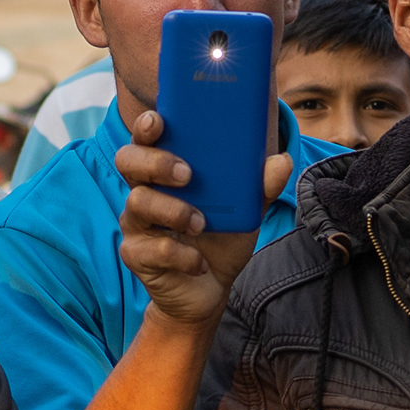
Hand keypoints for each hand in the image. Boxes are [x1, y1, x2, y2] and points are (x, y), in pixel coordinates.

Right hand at [114, 108, 288, 334]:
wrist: (210, 289)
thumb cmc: (221, 239)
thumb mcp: (245, 211)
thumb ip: (259, 186)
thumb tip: (281, 161)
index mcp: (164, 172)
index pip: (146, 139)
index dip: (146, 126)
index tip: (159, 120)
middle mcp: (144, 191)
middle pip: (128, 161)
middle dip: (156, 162)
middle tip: (187, 175)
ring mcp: (136, 224)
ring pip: (138, 203)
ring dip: (175, 211)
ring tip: (201, 224)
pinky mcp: (136, 255)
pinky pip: (153, 249)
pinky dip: (182, 255)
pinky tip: (199, 262)